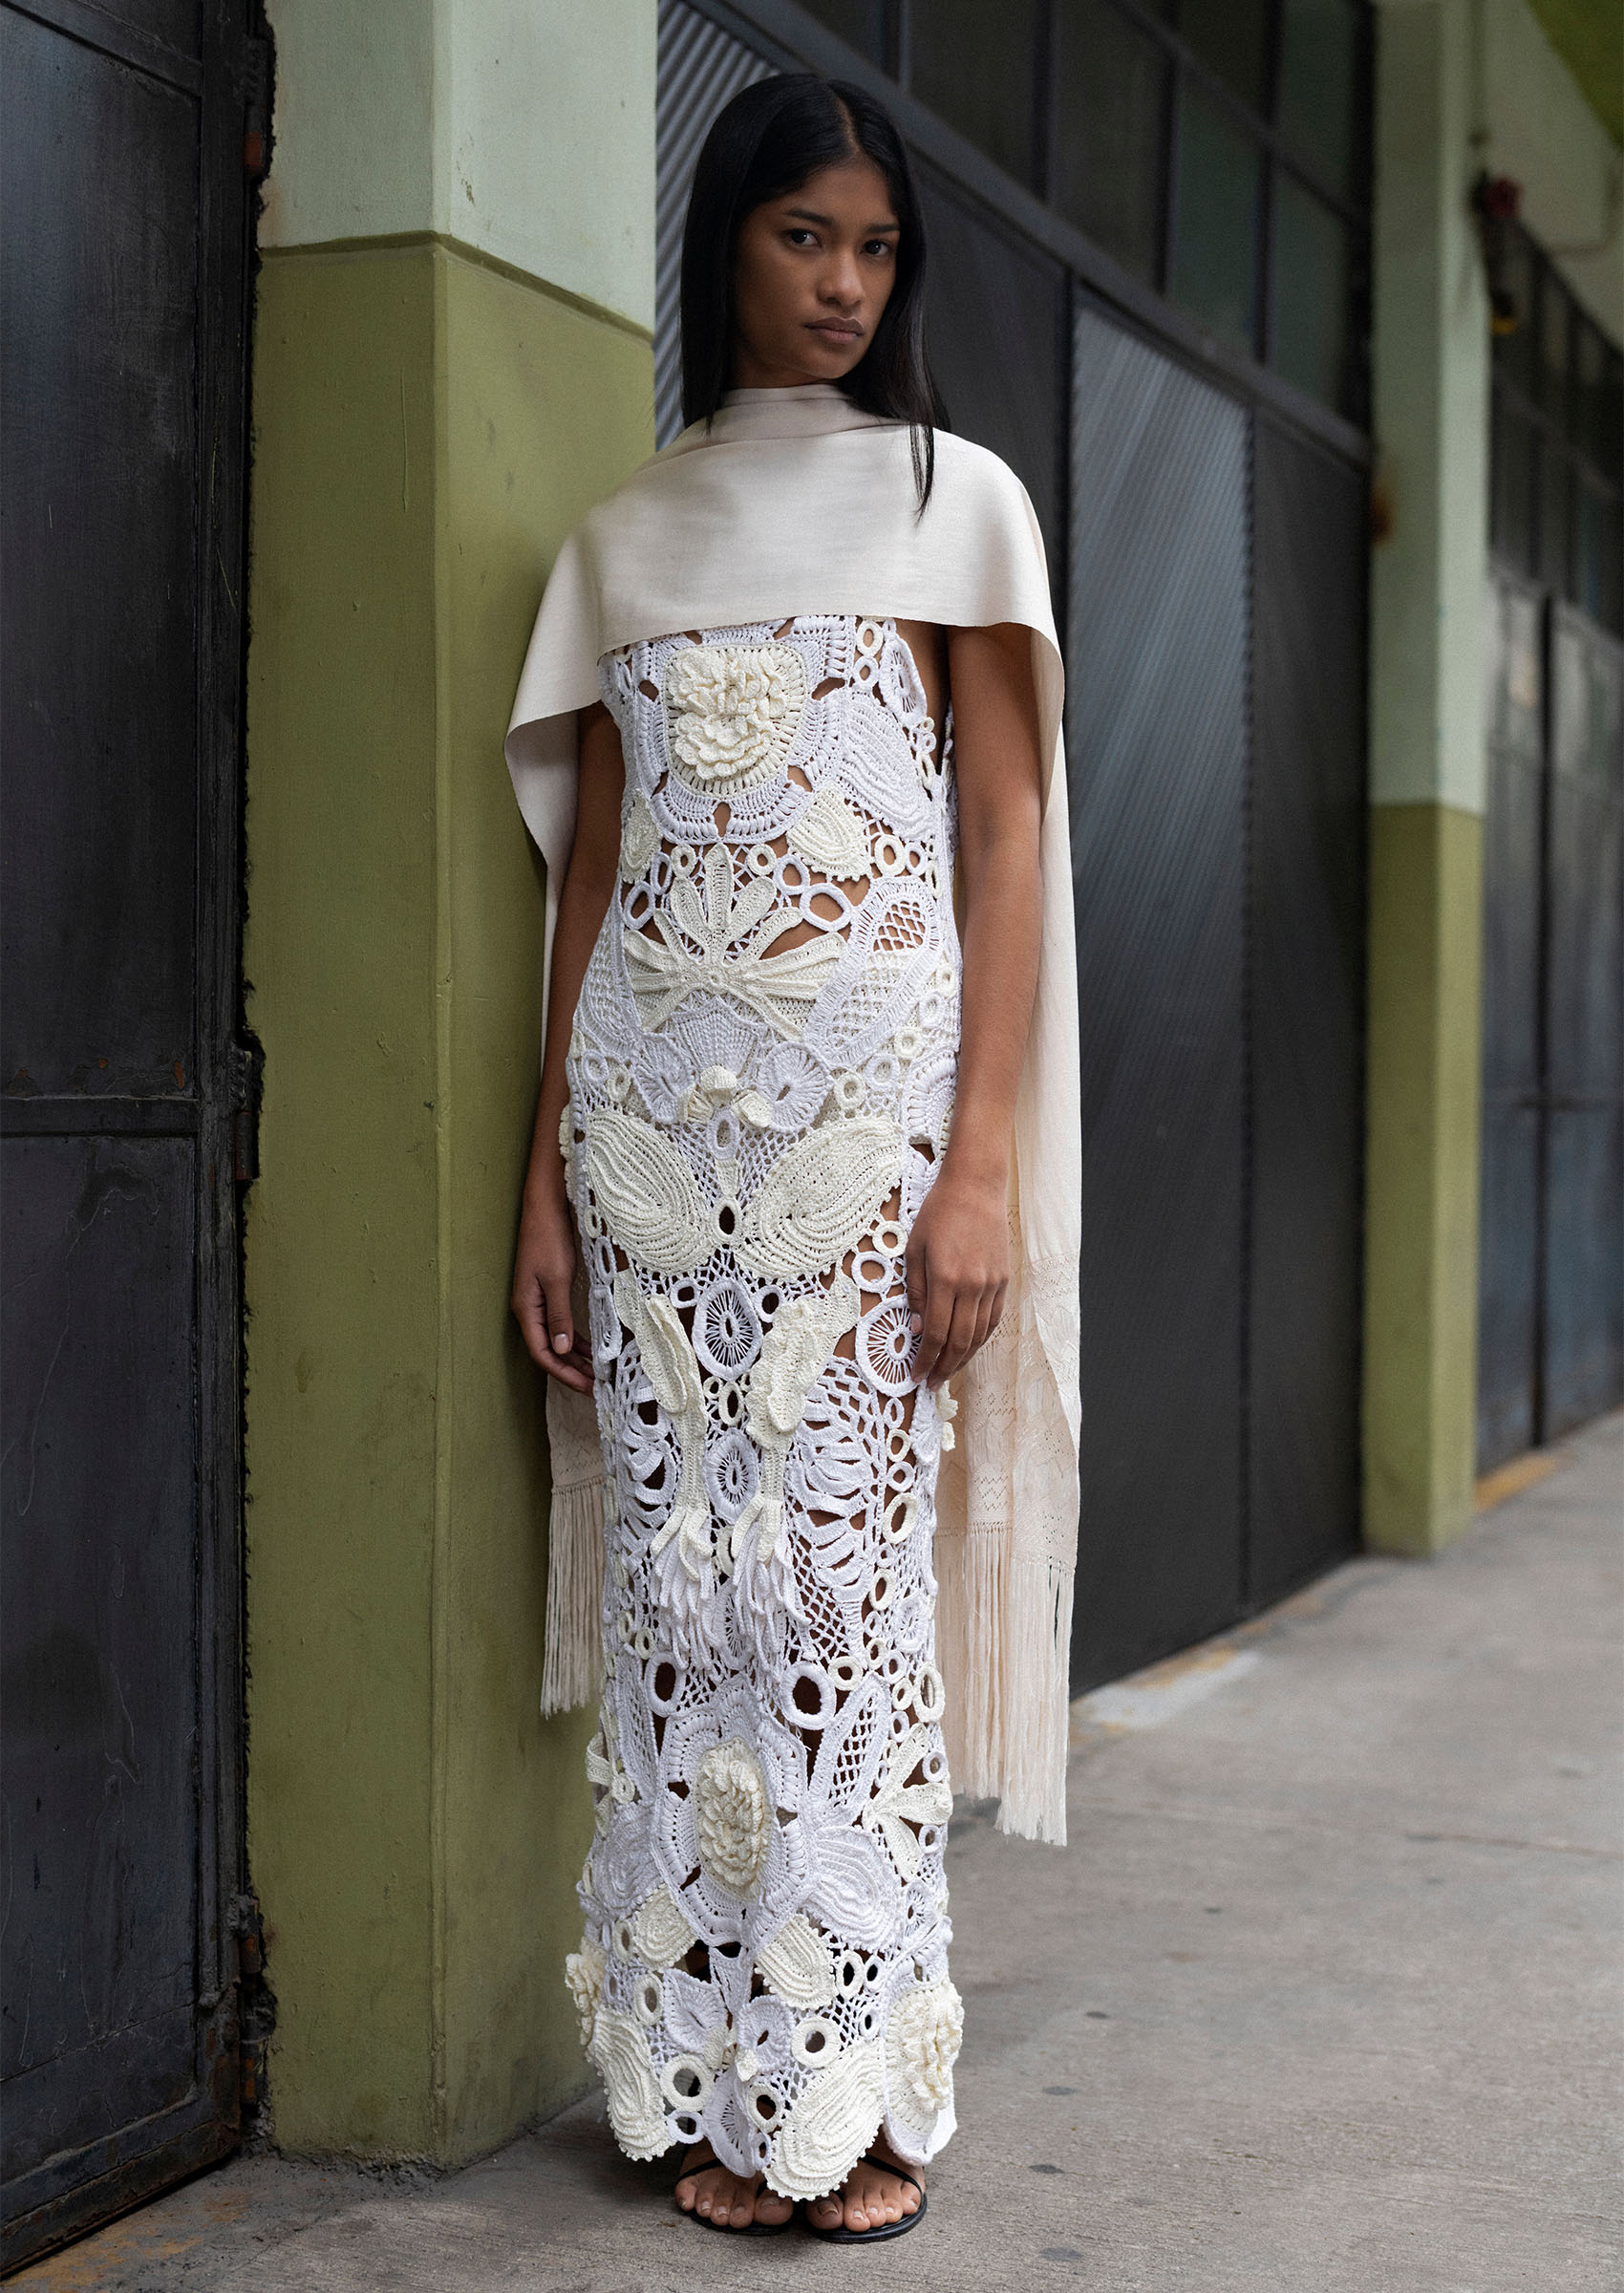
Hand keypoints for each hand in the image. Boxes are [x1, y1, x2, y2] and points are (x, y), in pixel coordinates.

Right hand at [511, 1183, 593, 1391]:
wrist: (544, 1207)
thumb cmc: (548, 1239)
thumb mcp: (557, 1279)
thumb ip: (559, 1315)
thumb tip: (561, 1348)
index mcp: (526, 1309)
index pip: (542, 1354)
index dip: (564, 1373)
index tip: (587, 1387)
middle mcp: (528, 1309)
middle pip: (549, 1351)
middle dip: (572, 1371)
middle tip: (597, 1387)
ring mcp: (537, 1302)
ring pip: (555, 1340)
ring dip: (575, 1357)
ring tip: (598, 1372)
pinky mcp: (547, 1293)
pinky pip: (560, 1325)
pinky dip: (576, 1338)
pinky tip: (592, 1348)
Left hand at [903, 1163, 1008, 1389]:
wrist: (975, 1187)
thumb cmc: (939, 1214)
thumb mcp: (914, 1250)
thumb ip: (914, 1291)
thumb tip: (914, 1329)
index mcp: (945, 1279)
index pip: (935, 1333)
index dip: (926, 1360)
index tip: (916, 1376)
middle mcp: (972, 1286)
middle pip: (959, 1341)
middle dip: (944, 1367)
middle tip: (932, 1384)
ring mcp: (992, 1284)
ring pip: (979, 1334)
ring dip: (963, 1358)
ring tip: (949, 1372)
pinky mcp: (1004, 1280)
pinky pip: (994, 1319)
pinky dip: (982, 1339)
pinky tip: (970, 1348)